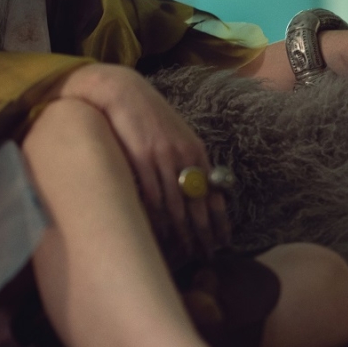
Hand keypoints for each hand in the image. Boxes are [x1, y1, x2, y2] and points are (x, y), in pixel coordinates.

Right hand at [61, 63, 230, 252]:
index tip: (224, 240)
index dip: (219, 218)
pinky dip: (158, 217)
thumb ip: (187, 158)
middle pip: (197, 202)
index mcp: (195, 150)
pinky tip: (161, 233)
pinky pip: (151, 195)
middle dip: (204, 231)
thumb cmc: (148, 116)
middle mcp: (183, 155)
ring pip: (176, 203)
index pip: (213, 191)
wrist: (123, 92)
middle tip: (207, 254)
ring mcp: (162, 157)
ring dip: (183, 231)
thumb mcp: (176, 135)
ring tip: (186, 251)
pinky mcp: (140, 158)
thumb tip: (197, 186)